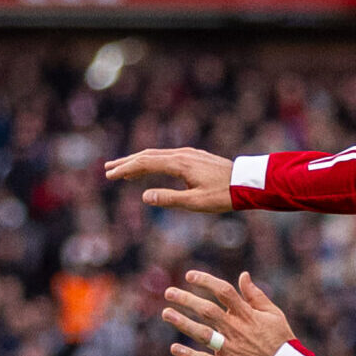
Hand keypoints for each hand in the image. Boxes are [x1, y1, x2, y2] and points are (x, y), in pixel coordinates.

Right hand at [103, 147, 234, 212]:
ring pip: (157, 154)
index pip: (145, 164)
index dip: (125, 169)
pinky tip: (149, 167)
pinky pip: (166, 156)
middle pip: (147, 155)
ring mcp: (188, 153)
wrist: (247, 182)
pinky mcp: (194, 156)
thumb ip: (169, 199)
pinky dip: (152, 161)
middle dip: (126, 163)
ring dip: (138, 161)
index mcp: (179, 164)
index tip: (110, 176)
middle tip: (108, 170)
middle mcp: (181, 154)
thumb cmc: (222, 195)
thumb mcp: (195, 202)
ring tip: (123, 169)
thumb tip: (144, 196)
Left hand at [163, 270, 295, 355]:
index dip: (206, 281)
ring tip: (166, 313)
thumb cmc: (281, 341)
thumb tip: (243, 275)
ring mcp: (231, 350)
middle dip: (187, 300)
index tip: (189, 276)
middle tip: (169, 292)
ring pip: (203, 334)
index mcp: (248, 315)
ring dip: (183, 323)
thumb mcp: (273, 314)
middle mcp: (237, 330)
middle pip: (208, 311)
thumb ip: (256, 295)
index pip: (224, 292)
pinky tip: (174, 348)